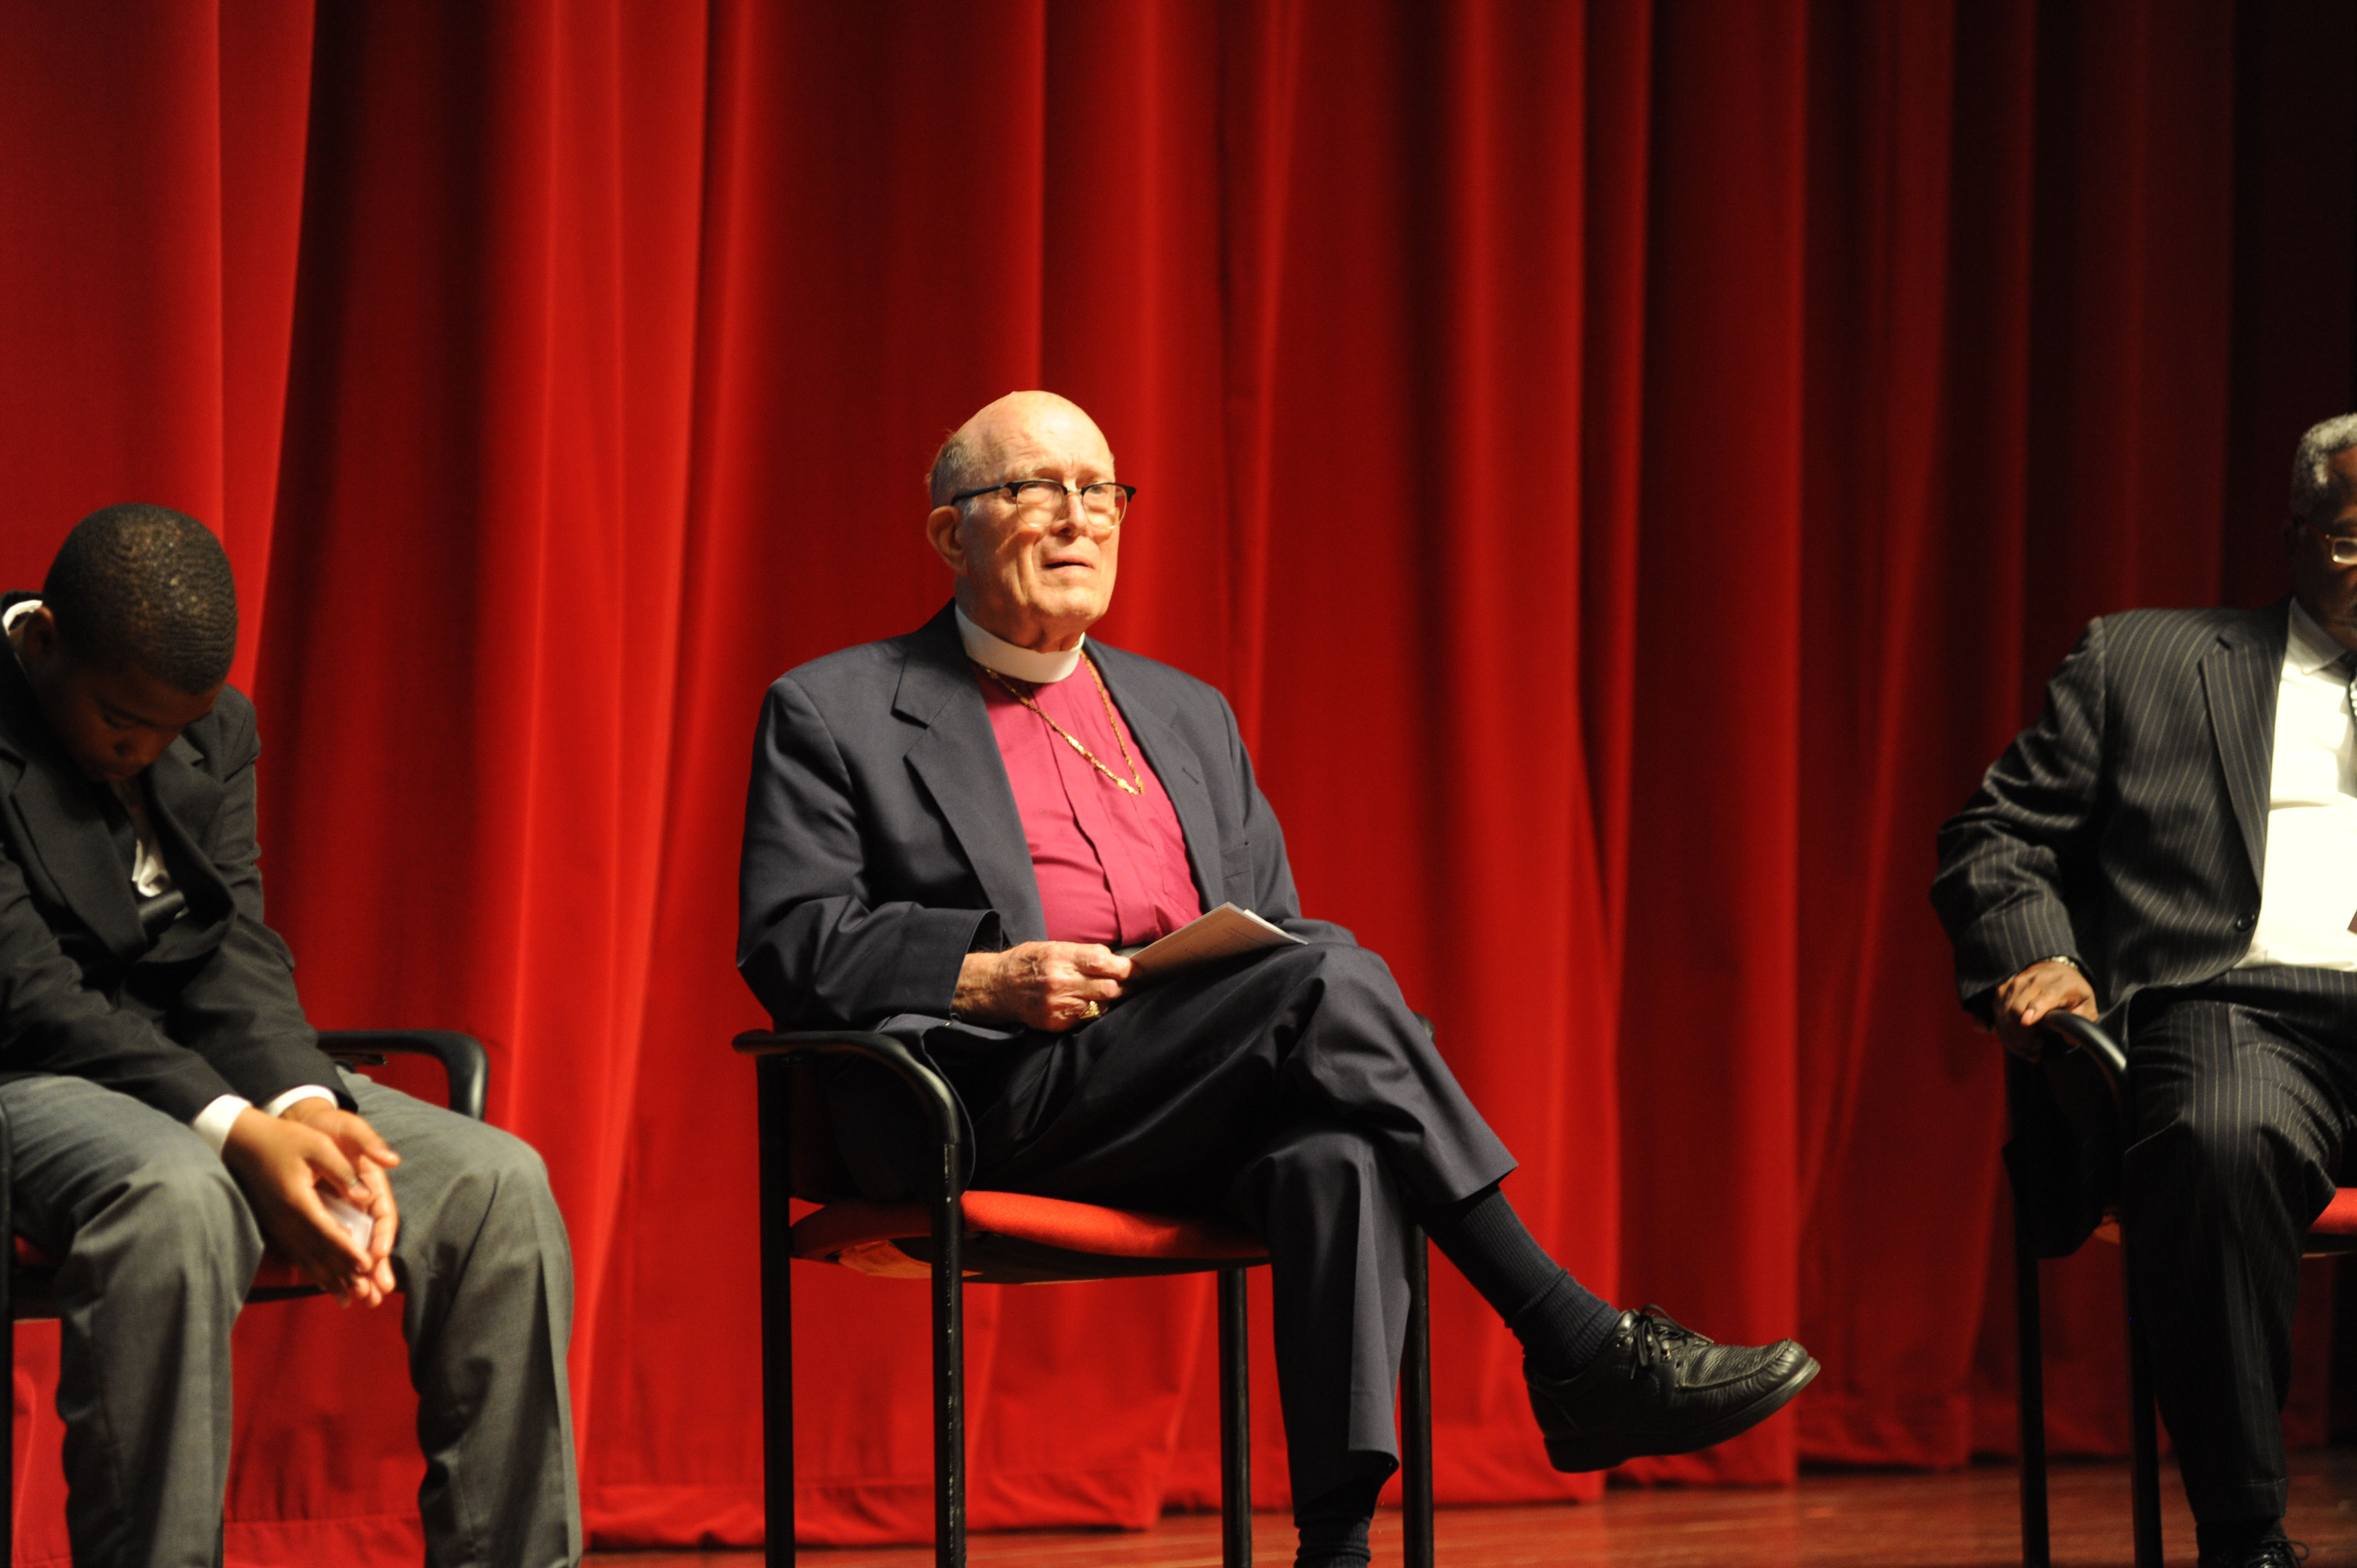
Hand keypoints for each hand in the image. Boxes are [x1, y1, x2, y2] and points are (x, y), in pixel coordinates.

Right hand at [221, 1104, 399, 1305]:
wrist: (242, 1143)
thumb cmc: (284, 1139)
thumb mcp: (317, 1146)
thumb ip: (342, 1171)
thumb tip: (366, 1195)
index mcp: (298, 1200)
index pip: (327, 1232)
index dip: (347, 1250)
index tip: (367, 1267)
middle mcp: (286, 1220)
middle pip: (318, 1253)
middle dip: (343, 1274)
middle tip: (366, 1294)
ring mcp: (278, 1226)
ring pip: (307, 1258)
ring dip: (329, 1279)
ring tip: (349, 1299)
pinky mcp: (275, 1226)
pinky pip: (296, 1254)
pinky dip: (312, 1270)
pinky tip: (322, 1283)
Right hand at [954, 942, 1131, 1030]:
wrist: (998, 986)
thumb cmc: (1029, 962)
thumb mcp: (1053, 947)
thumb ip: (1084, 954)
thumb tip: (1114, 961)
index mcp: (1060, 957)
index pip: (1103, 963)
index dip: (1125, 968)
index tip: (1136, 970)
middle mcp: (1060, 982)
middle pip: (1108, 988)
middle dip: (1122, 986)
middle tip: (1128, 983)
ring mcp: (1058, 1005)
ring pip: (1101, 1005)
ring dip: (1107, 999)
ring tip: (1104, 992)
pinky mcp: (1056, 1022)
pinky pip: (1086, 1018)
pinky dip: (1091, 1010)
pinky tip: (1084, 1003)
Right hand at [1992, 959, 2096, 1060]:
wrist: (2056, 970)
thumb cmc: (2073, 992)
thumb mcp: (2087, 1005)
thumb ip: (2082, 1020)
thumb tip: (2067, 1038)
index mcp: (2059, 984)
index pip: (2043, 997)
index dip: (2034, 1009)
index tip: (2027, 1023)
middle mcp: (2035, 980)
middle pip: (2017, 1008)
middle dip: (2022, 1035)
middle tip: (2035, 1049)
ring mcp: (2016, 983)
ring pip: (2004, 1012)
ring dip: (2012, 1036)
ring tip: (2028, 1048)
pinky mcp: (2004, 988)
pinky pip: (1997, 1012)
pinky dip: (2003, 1030)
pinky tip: (2016, 1039)